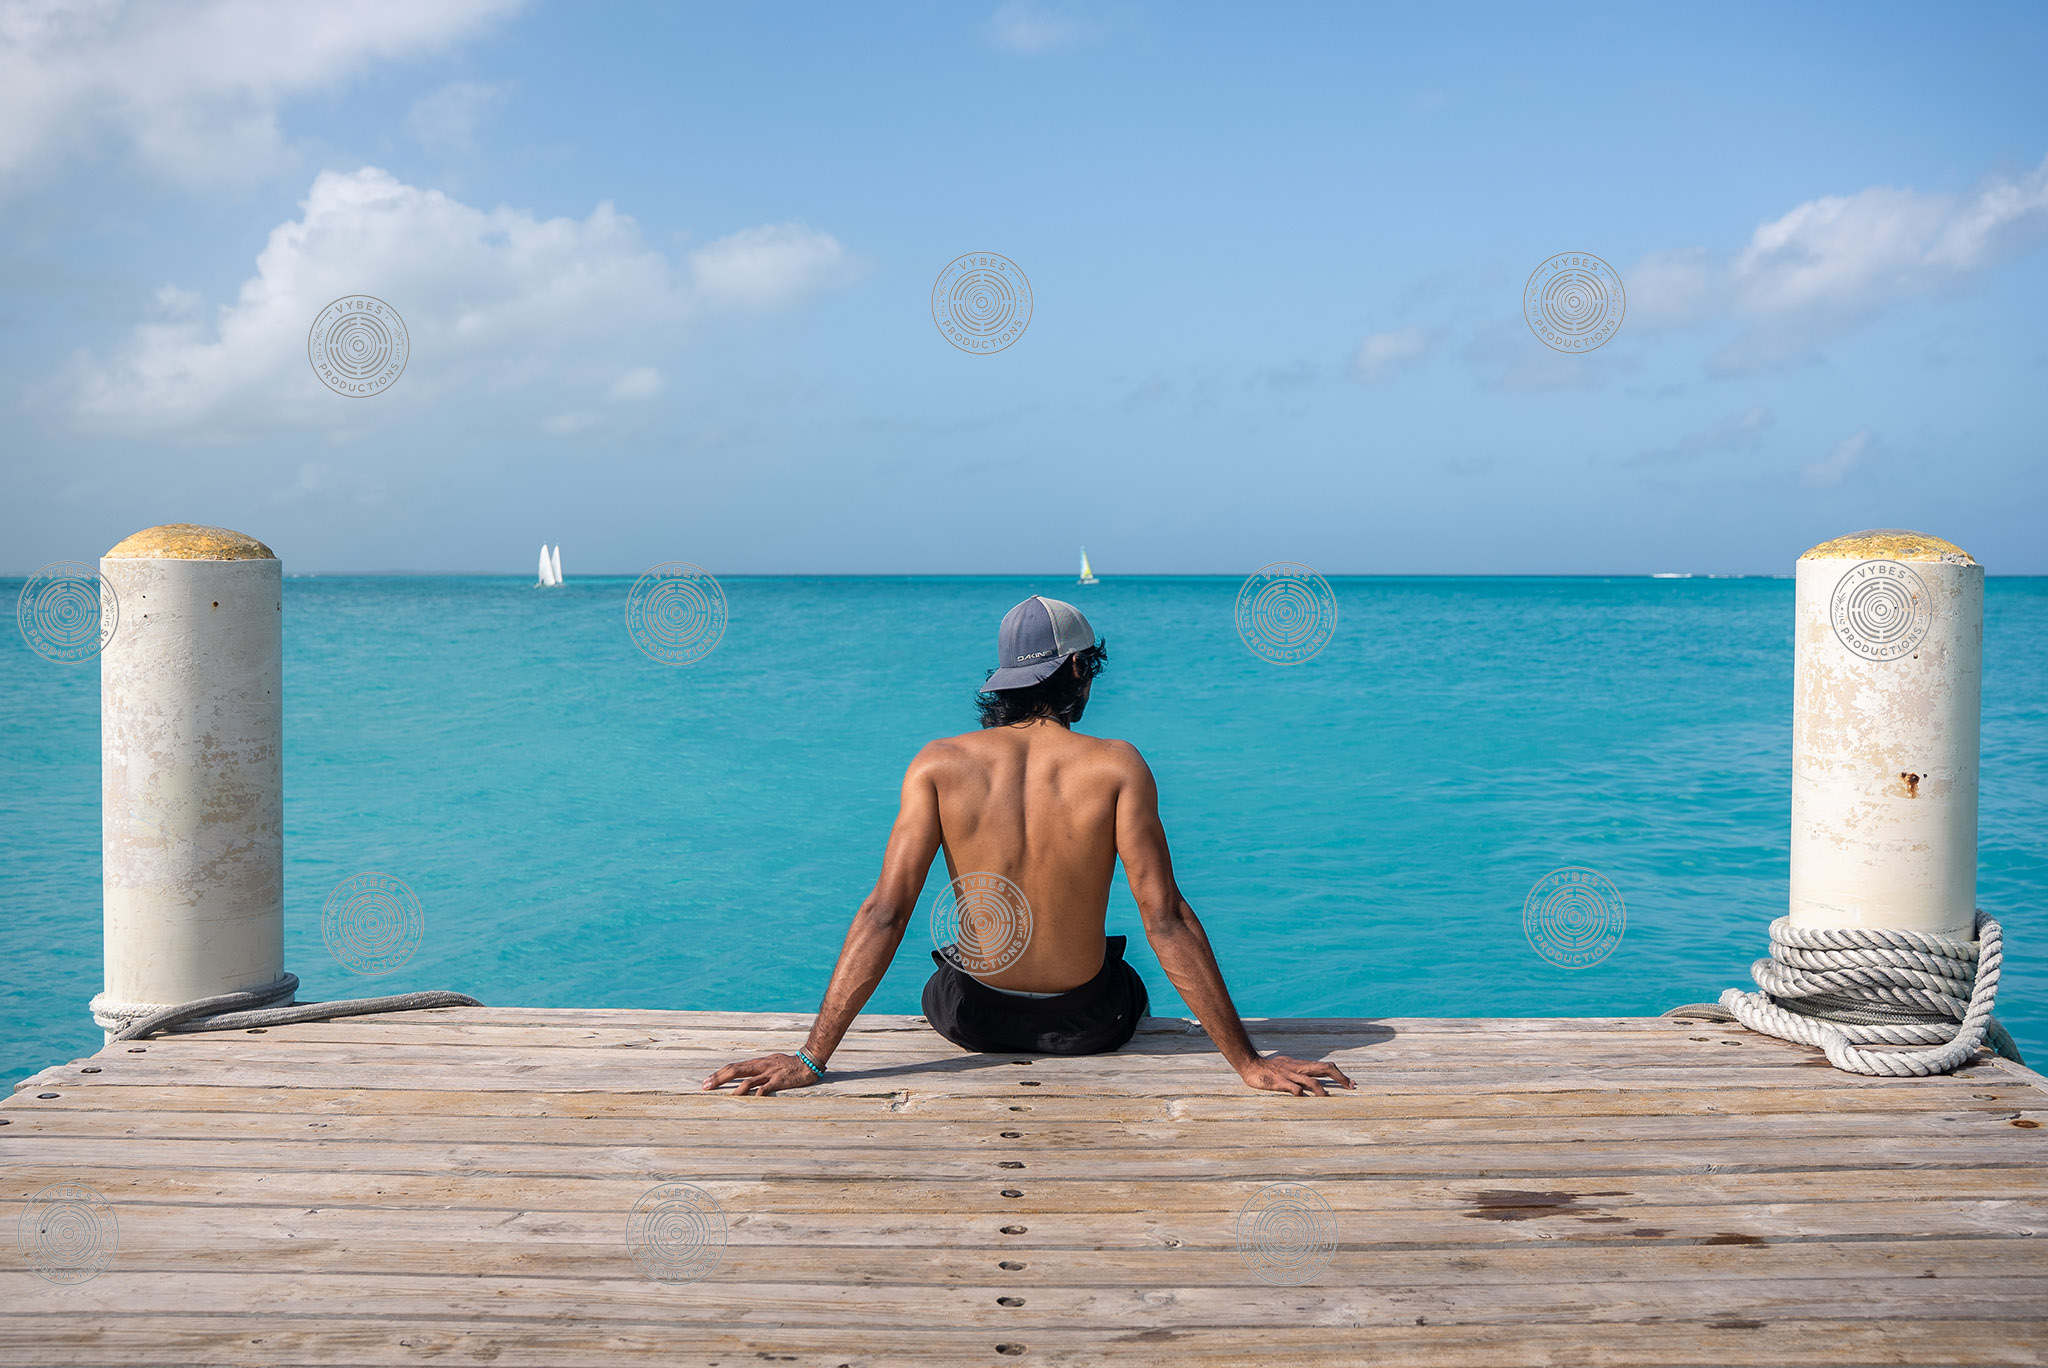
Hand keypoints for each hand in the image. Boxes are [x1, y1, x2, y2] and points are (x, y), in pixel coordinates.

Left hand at [700, 1053, 820, 1095]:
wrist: (807, 1062)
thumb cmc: (787, 1064)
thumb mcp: (769, 1063)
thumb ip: (756, 1069)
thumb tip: (742, 1076)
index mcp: (756, 1063)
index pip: (732, 1067)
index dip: (718, 1074)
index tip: (705, 1082)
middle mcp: (760, 1066)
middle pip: (735, 1070)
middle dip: (719, 1079)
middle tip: (705, 1086)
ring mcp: (769, 1073)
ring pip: (748, 1080)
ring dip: (735, 1090)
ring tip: (725, 1098)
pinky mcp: (779, 1081)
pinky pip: (766, 1088)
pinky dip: (757, 1094)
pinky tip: (751, 1100)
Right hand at [1237, 1053, 1353, 1095]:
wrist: (1250, 1064)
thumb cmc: (1269, 1069)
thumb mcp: (1287, 1067)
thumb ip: (1299, 1074)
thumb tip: (1309, 1084)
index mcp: (1302, 1065)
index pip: (1325, 1067)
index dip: (1340, 1075)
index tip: (1352, 1084)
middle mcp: (1299, 1068)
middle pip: (1324, 1069)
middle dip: (1340, 1078)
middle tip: (1351, 1087)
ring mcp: (1290, 1075)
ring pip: (1311, 1081)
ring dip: (1322, 1091)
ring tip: (1329, 1100)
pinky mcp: (1280, 1082)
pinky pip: (1293, 1088)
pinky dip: (1300, 1093)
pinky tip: (1303, 1099)